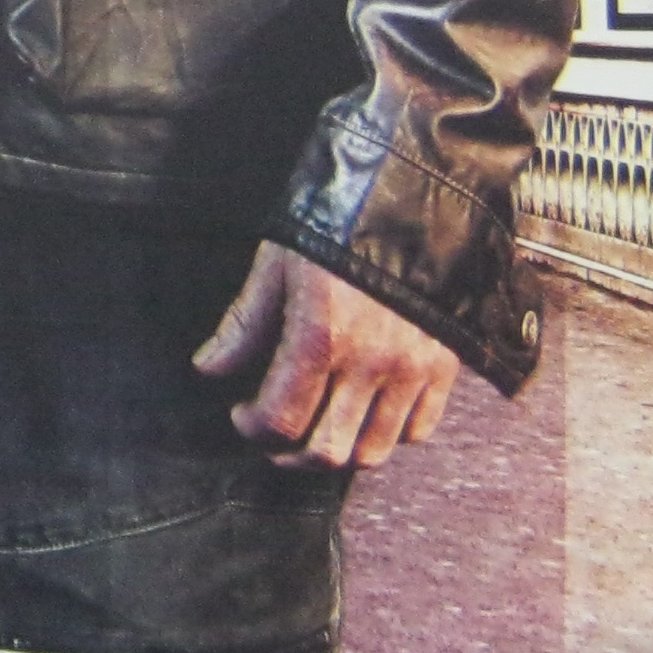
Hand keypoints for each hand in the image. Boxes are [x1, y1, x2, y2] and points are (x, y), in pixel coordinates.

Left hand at [193, 243, 462, 471]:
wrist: (412, 197)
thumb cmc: (334, 226)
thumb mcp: (277, 265)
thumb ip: (245, 324)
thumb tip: (208, 369)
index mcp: (321, 336)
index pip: (282, 418)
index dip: (254, 428)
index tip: (243, 415)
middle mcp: (371, 363)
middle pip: (329, 451)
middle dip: (292, 455)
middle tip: (275, 437)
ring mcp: (413, 369)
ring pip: (375, 451)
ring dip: (340, 452)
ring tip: (317, 429)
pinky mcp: (444, 366)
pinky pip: (419, 431)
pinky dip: (390, 434)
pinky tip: (364, 411)